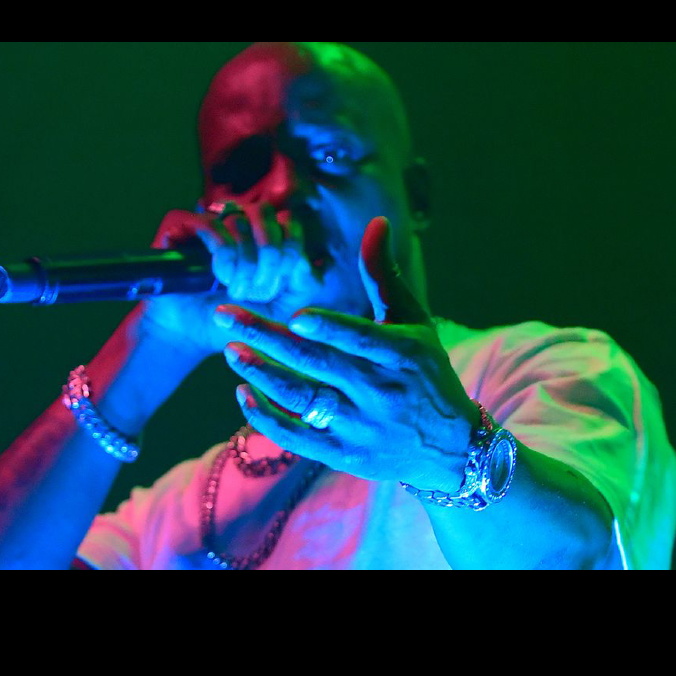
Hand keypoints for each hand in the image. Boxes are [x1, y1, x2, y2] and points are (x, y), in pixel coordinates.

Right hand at [138, 201, 321, 357]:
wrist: (192, 335)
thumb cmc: (238, 321)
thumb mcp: (284, 307)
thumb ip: (305, 281)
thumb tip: (312, 257)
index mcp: (263, 234)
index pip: (288, 222)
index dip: (289, 252)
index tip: (278, 286)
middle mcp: (236, 222)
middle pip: (265, 212)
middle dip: (269, 255)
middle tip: (260, 289)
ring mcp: (208, 221)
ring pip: (239, 219)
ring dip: (244, 261)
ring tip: (236, 290)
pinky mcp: (179, 226)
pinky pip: (210, 224)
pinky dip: (222, 252)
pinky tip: (219, 276)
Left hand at [217, 216, 480, 491]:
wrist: (451, 449)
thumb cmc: (426, 373)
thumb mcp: (414, 323)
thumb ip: (384, 275)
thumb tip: (376, 221)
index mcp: (402, 355)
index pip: (361, 340)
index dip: (330, 329)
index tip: (295, 315)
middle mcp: (380, 392)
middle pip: (317, 364)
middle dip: (267, 338)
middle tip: (224, 315)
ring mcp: (360, 426)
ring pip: (303, 399)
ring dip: (262, 375)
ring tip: (230, 351)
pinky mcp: (344, 453)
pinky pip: (298, 436)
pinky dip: (268, 418)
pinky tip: (243, 393)